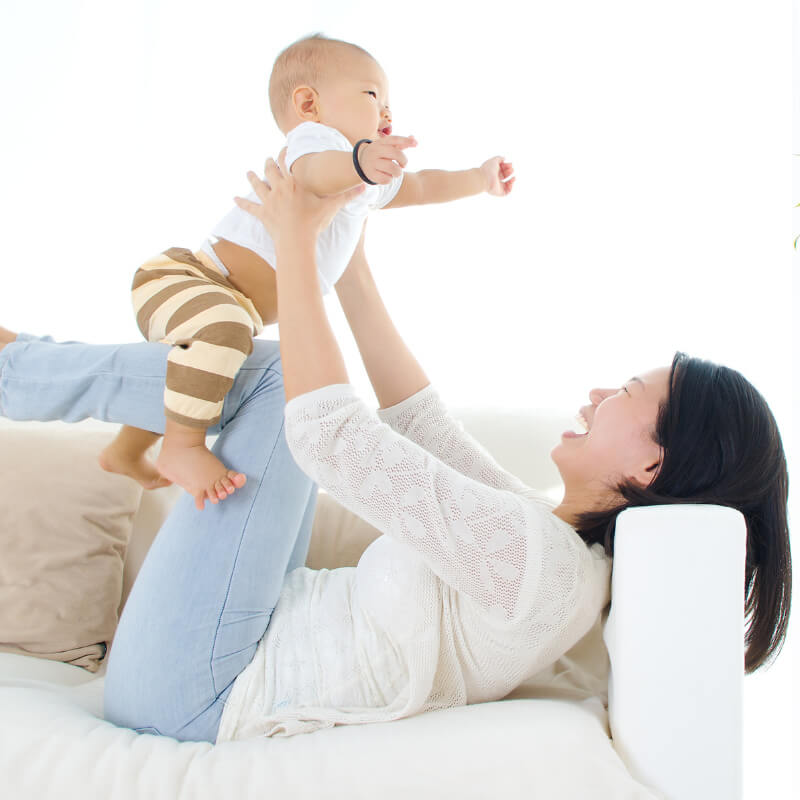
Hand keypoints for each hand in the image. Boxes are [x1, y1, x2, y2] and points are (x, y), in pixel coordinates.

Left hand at [234, 150, 364, 244]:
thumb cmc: (314, 222)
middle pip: (270, 171)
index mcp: (293, 182)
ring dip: (253, 178)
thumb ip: (346, 196)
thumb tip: (364, 186)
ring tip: (249, 172)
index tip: (283, 147)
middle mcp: (279, 188)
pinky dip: (241, 203)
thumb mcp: (331, 207)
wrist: (297, 240)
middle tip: (267, 159)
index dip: (284, 153)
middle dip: (268, 164)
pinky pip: (249, 207)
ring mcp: (269, 201)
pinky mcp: (262, 215)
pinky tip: (233, 198)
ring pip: (258, 185)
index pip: (286, 162)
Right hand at [357, 135, 417, 184]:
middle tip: (403, 165)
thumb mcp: (389, 147)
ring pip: (393, 168)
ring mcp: (372, 162)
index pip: (395, 139)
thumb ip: (402, 144)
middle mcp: (375, 150)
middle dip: (404, 161)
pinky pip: (386, 179)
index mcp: (381, 142)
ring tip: (396, 172)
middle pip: (396, 154)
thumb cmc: (381, 153)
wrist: (362, 161)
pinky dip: (390, 179)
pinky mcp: (371, 174)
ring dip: (398, 172)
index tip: (417, 144)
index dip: (406, 141)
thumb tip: (415, 140)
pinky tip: (387, 176)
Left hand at [480, 156, 514, 196]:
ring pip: (506, 185)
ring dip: (512, 181)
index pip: (502, 169)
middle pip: (505, 175)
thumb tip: (504, 158)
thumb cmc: (488, 169)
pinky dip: (510, 188)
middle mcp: (495, 179)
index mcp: (494, 171)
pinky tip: (510, 183)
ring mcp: (497, 186)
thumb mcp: (494, 160)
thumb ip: (500, 158)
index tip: (510, 164)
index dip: (507, 166)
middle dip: (510, 171)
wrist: (484, 179)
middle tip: (511, 169)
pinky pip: (506, 192)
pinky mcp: (499, 192)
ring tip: (514, 178)